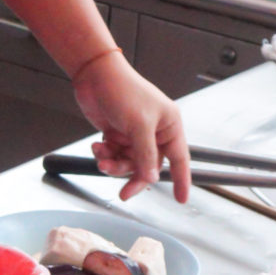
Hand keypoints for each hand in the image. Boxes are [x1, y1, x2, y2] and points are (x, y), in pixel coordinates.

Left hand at [71, 50, 191, 201]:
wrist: (93, 75)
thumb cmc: (122, 90)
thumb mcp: (138, 124)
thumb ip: (146, 154)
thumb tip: (150, 177)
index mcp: (169, 125)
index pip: (180, 159)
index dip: (181, 180)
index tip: (182, 199)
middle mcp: (154, 131)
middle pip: (149, 166)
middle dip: (132, 175)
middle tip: (124, 193)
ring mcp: (134, 133)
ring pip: (129, 162)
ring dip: (114, 164)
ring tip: (102, 158)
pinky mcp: (117, 133)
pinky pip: (115, 155)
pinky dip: (105, 155)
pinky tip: (98, 146)